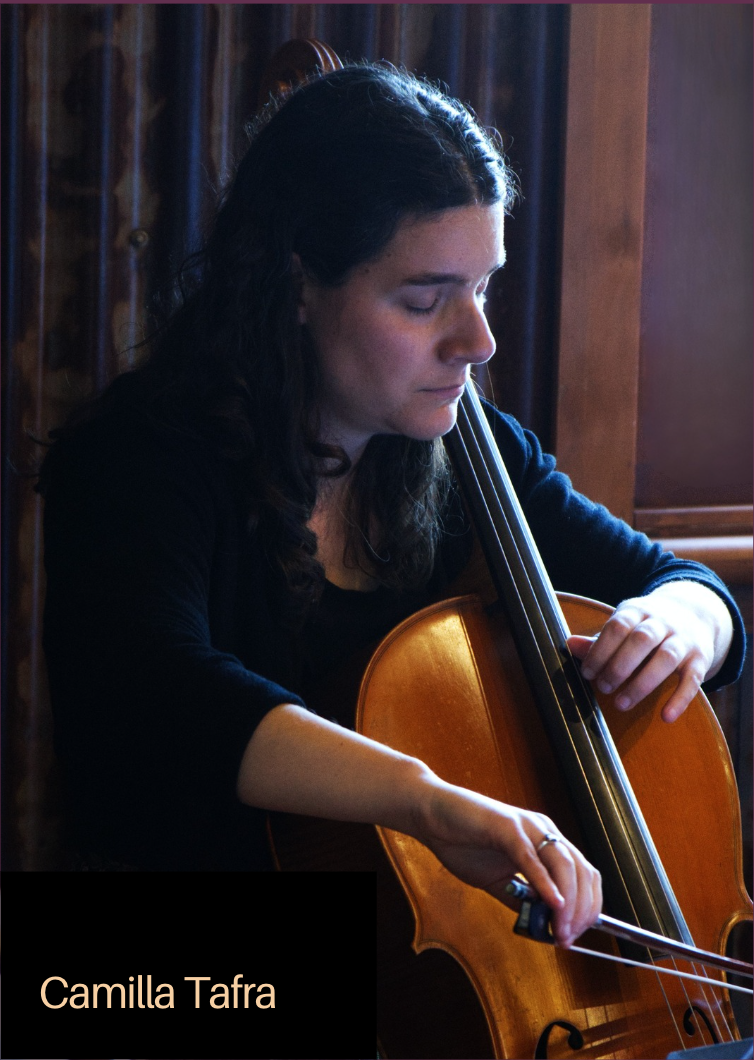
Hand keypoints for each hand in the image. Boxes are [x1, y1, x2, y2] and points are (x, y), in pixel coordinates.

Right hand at [414, 778, 601, 947]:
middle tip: (567, 938)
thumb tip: (542, 926)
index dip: (587, 908)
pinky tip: (551, 903)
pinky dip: (545, 883)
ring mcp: (528, 826)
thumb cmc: (463, 842)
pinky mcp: (507, 826)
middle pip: (581, 873)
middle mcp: (544, 830)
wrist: (433, 814)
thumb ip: (520, 899)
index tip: (574, 935)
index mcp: (546, 841)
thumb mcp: (498, 880)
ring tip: (559, 930)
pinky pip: (531, 857)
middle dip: (581, 912)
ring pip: (565, 866)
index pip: (584, 875)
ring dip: (567, 905)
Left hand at [567, 581, 732, 722]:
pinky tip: (666, 716)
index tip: (587, 672)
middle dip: (619, 665)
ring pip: (667, 658)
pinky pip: (693, 679)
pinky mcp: (700, 658)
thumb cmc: (645, 626)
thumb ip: (599, 639)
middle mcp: (662, 621)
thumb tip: (570, 644)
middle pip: (642, 639)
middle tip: (603, 688)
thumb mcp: (623, 625)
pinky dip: (680, 698)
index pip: (618, 625)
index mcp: (637, 611)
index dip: (601, 649)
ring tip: (621, 704)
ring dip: (642, 683)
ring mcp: (684, 639)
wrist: (694, 612)